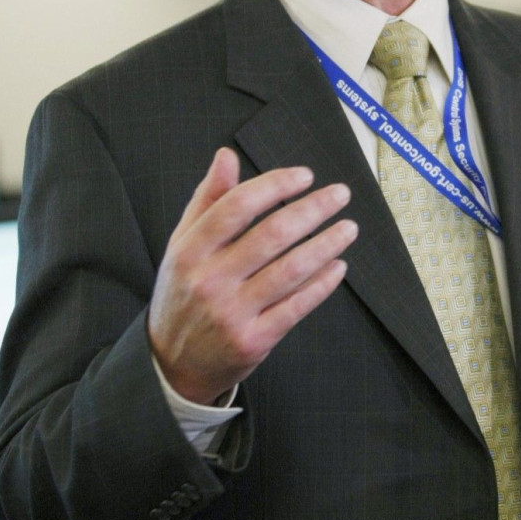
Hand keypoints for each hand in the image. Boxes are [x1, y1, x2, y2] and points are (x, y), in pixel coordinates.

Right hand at [148, 147, 357, 404]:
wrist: (172, 364)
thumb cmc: (184, 292)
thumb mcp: (183, 245)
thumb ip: (207, 199)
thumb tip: (226, 155)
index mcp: (189, 250)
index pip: (237, 206)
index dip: (275, 185)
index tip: (305, 176)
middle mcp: (209, 280)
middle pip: (271, 235)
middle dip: (312, 209)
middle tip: (339, 194)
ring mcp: (232, 313)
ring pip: (290, 270)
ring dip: (326, 244)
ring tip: (348, 228)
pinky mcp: (253, 341)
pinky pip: (296, 306)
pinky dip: (322, 284)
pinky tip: (338, 265)